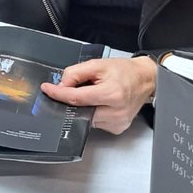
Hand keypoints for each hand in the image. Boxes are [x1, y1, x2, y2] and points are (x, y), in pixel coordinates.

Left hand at [40, 56, 156, 134]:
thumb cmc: (125, 71)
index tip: (48, 90)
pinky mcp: (118, 128)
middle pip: (80, 109)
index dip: (59, 94)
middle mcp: (116, 111)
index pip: (77, 98)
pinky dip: (93, 112)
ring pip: (87, 117)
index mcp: (112, 94)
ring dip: (85, 106)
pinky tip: (101, 103)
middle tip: (79, 88)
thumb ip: (76, 73)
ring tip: (96, 93)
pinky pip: (96, 122)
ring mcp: (117, 122)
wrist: (145, 80)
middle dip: (74, 100)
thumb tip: (61, 84)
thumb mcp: (98, 64)